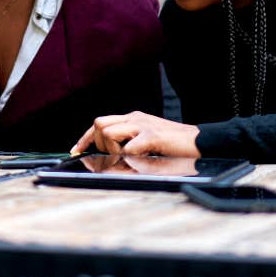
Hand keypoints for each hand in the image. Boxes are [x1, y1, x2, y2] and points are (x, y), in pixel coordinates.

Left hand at [70, 111, 201, 156]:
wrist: (200, 142)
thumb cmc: (174, 144)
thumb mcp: (147, 139)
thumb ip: (129, 141)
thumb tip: (108, 155)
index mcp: (133, 117)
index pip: (100, 122)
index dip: (85, 138)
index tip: (76, 150)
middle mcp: (135, 117)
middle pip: (99, 124)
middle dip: (97, 143)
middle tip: (113, 155)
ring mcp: (143, 125)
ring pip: (108, 133)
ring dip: (112, 150)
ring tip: (130, 157)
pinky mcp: (152, 136)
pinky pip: (128, 147)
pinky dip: (128, 158)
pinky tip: (141, 159)